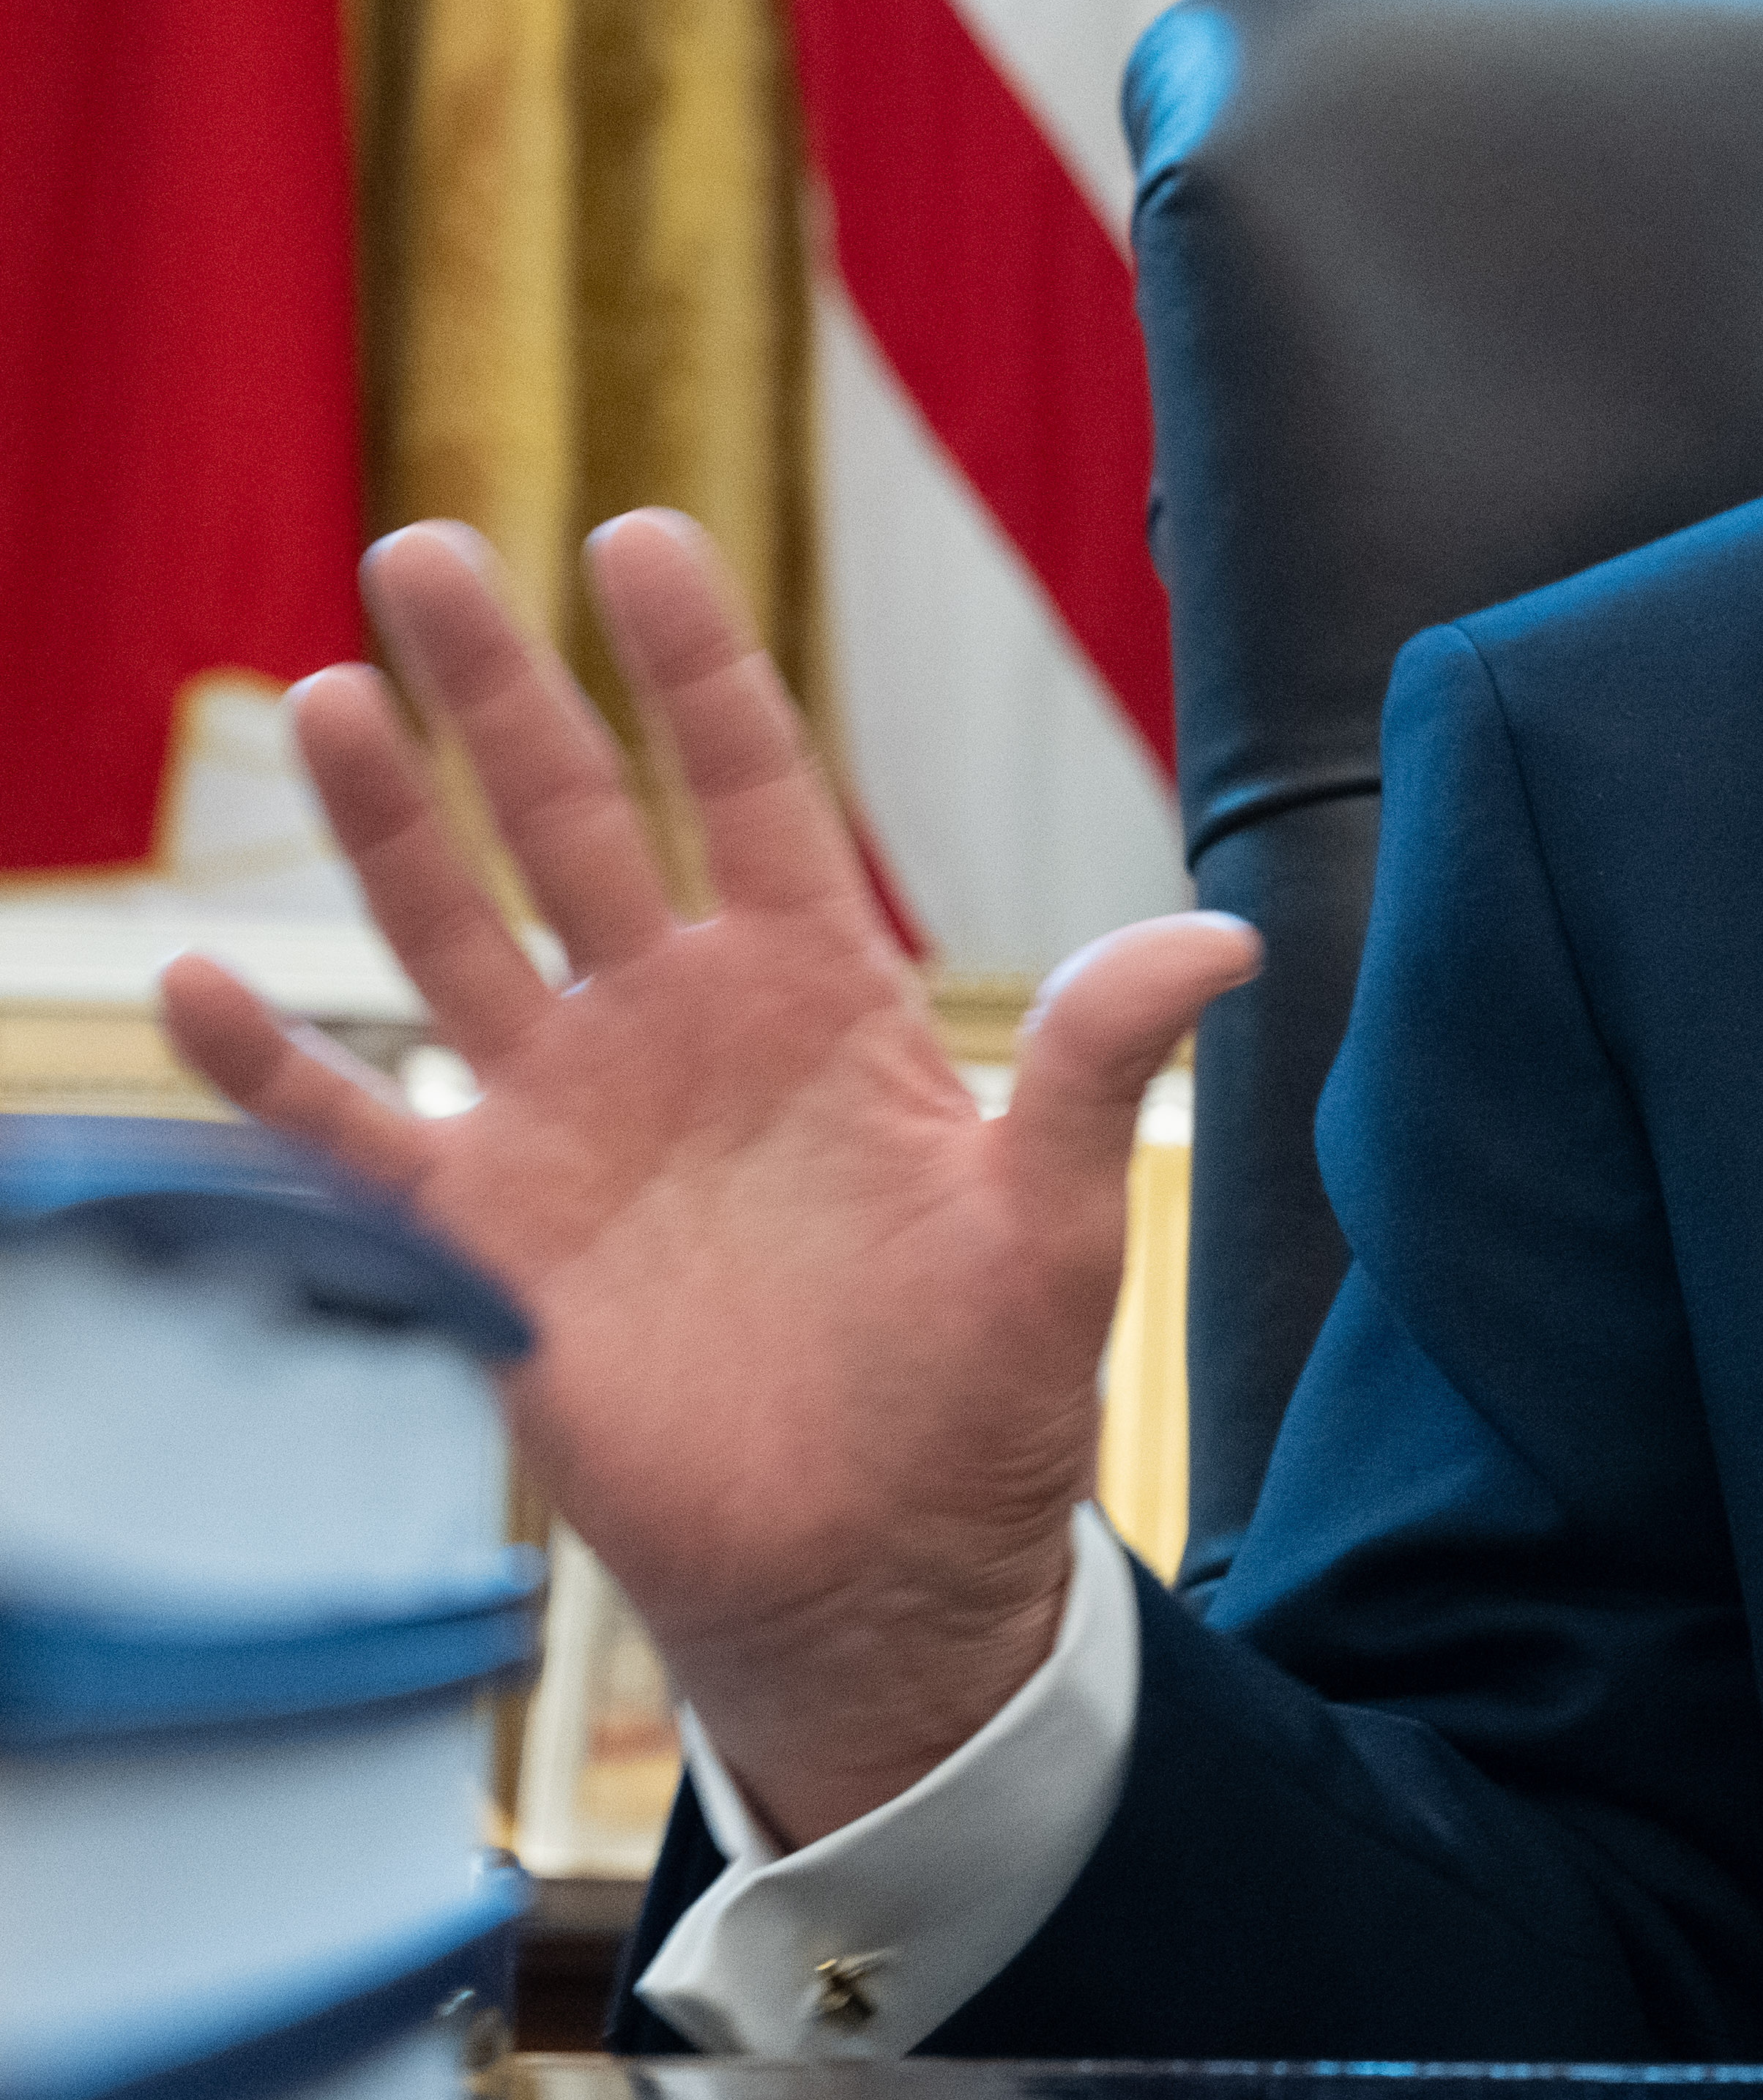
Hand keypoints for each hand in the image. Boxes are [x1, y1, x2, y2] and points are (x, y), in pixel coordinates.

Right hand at [157, 516, 1259, 1840]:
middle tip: (426, 548)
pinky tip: (199, 982)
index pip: (750, 785)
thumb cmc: (979, 1392)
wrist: (881, 1563)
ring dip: (390, 822)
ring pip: (454, 934)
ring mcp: (570, 1125)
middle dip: (503, 689)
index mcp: (818, 996)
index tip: (641, 536)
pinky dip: (278, 1067)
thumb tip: (1226, 936)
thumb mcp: (1055, 1216)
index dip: (698, 664)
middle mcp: (679, 1029)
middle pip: (574, 819)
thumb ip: (1102, 1062)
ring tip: (329, 694)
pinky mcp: (487, 1242)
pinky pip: (356, 1134)